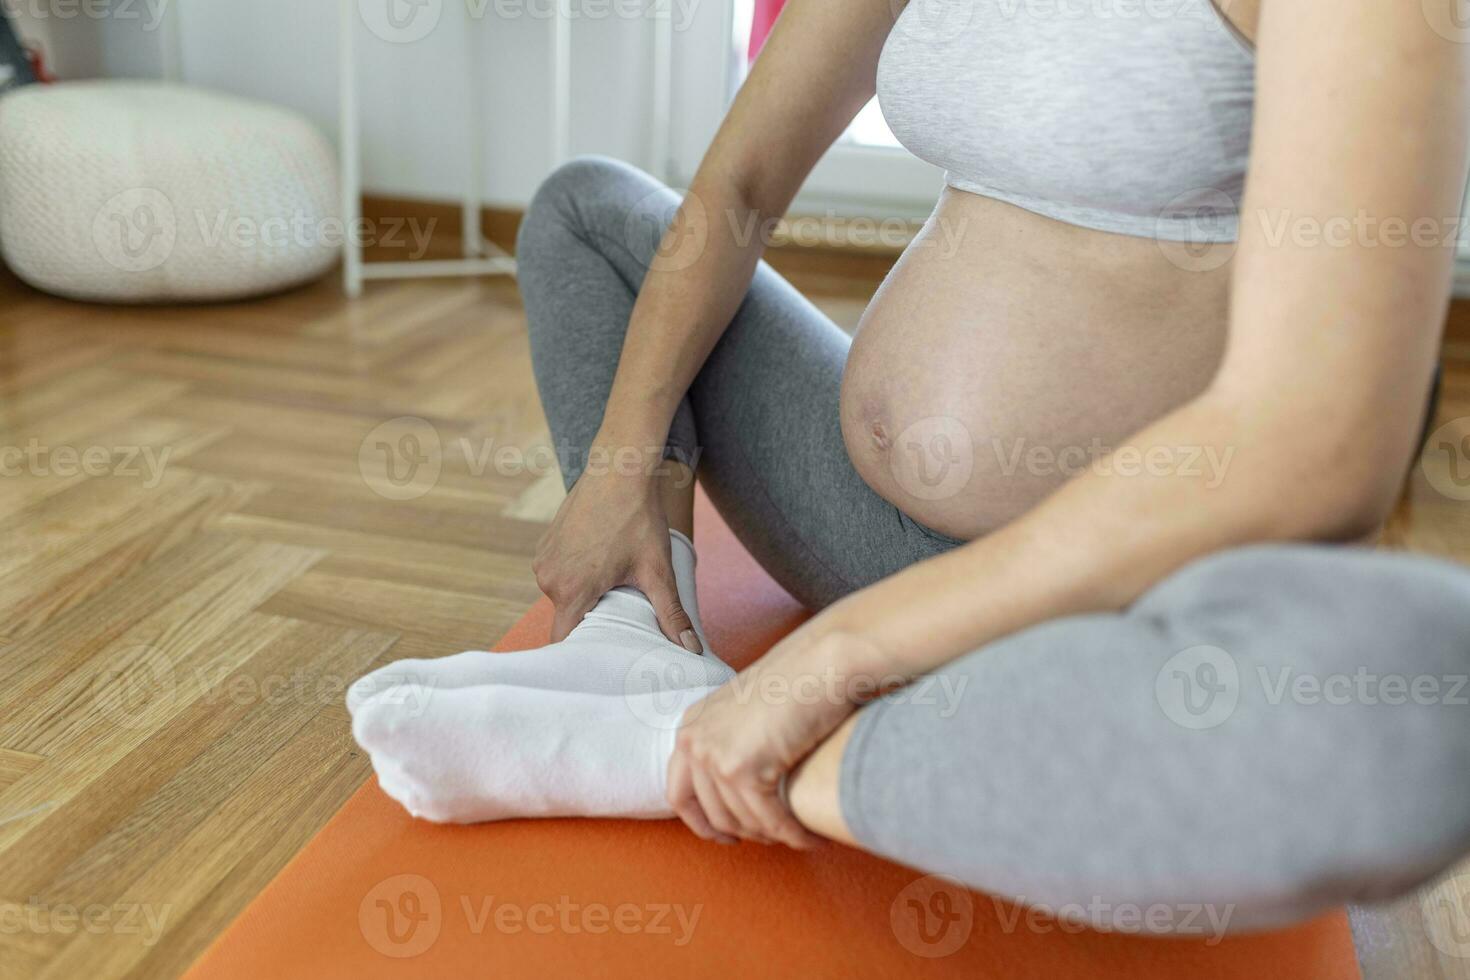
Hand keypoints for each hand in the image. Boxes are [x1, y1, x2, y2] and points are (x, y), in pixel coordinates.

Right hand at [534, 456, 699, 648]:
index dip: (583, 652)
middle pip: (568, 618)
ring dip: (584, 595)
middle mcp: (549, 578)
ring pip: (563, 595)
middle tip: (620, 613)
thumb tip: (691, 649)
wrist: (619, 470)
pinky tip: (600, 563)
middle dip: (592, 619)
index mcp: (573, 590)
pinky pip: (558, 574)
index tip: (602, 655)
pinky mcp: (545, 546)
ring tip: (611, 583)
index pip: (564, 641)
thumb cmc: (638, 519)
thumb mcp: (657, 570)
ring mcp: (543, 561)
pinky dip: (576, 575)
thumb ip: (671, 614)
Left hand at [666, 613, 888, 847]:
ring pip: (742, 822)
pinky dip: (792, 835)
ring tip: (799, 835)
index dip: (702, 824)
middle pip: (712, 814)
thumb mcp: (744, 712)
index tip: (728, 836)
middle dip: (745, 833)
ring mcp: (715, 755)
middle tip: (773, 838)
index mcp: (690, 726)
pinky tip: (811, 838)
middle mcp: (694, 741)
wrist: (821, 663)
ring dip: (773, 836)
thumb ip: (728, 741)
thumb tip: (734, 785)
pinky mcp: (743, 769)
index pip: (678, 793)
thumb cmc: (794, 683)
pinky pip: (769, 820)